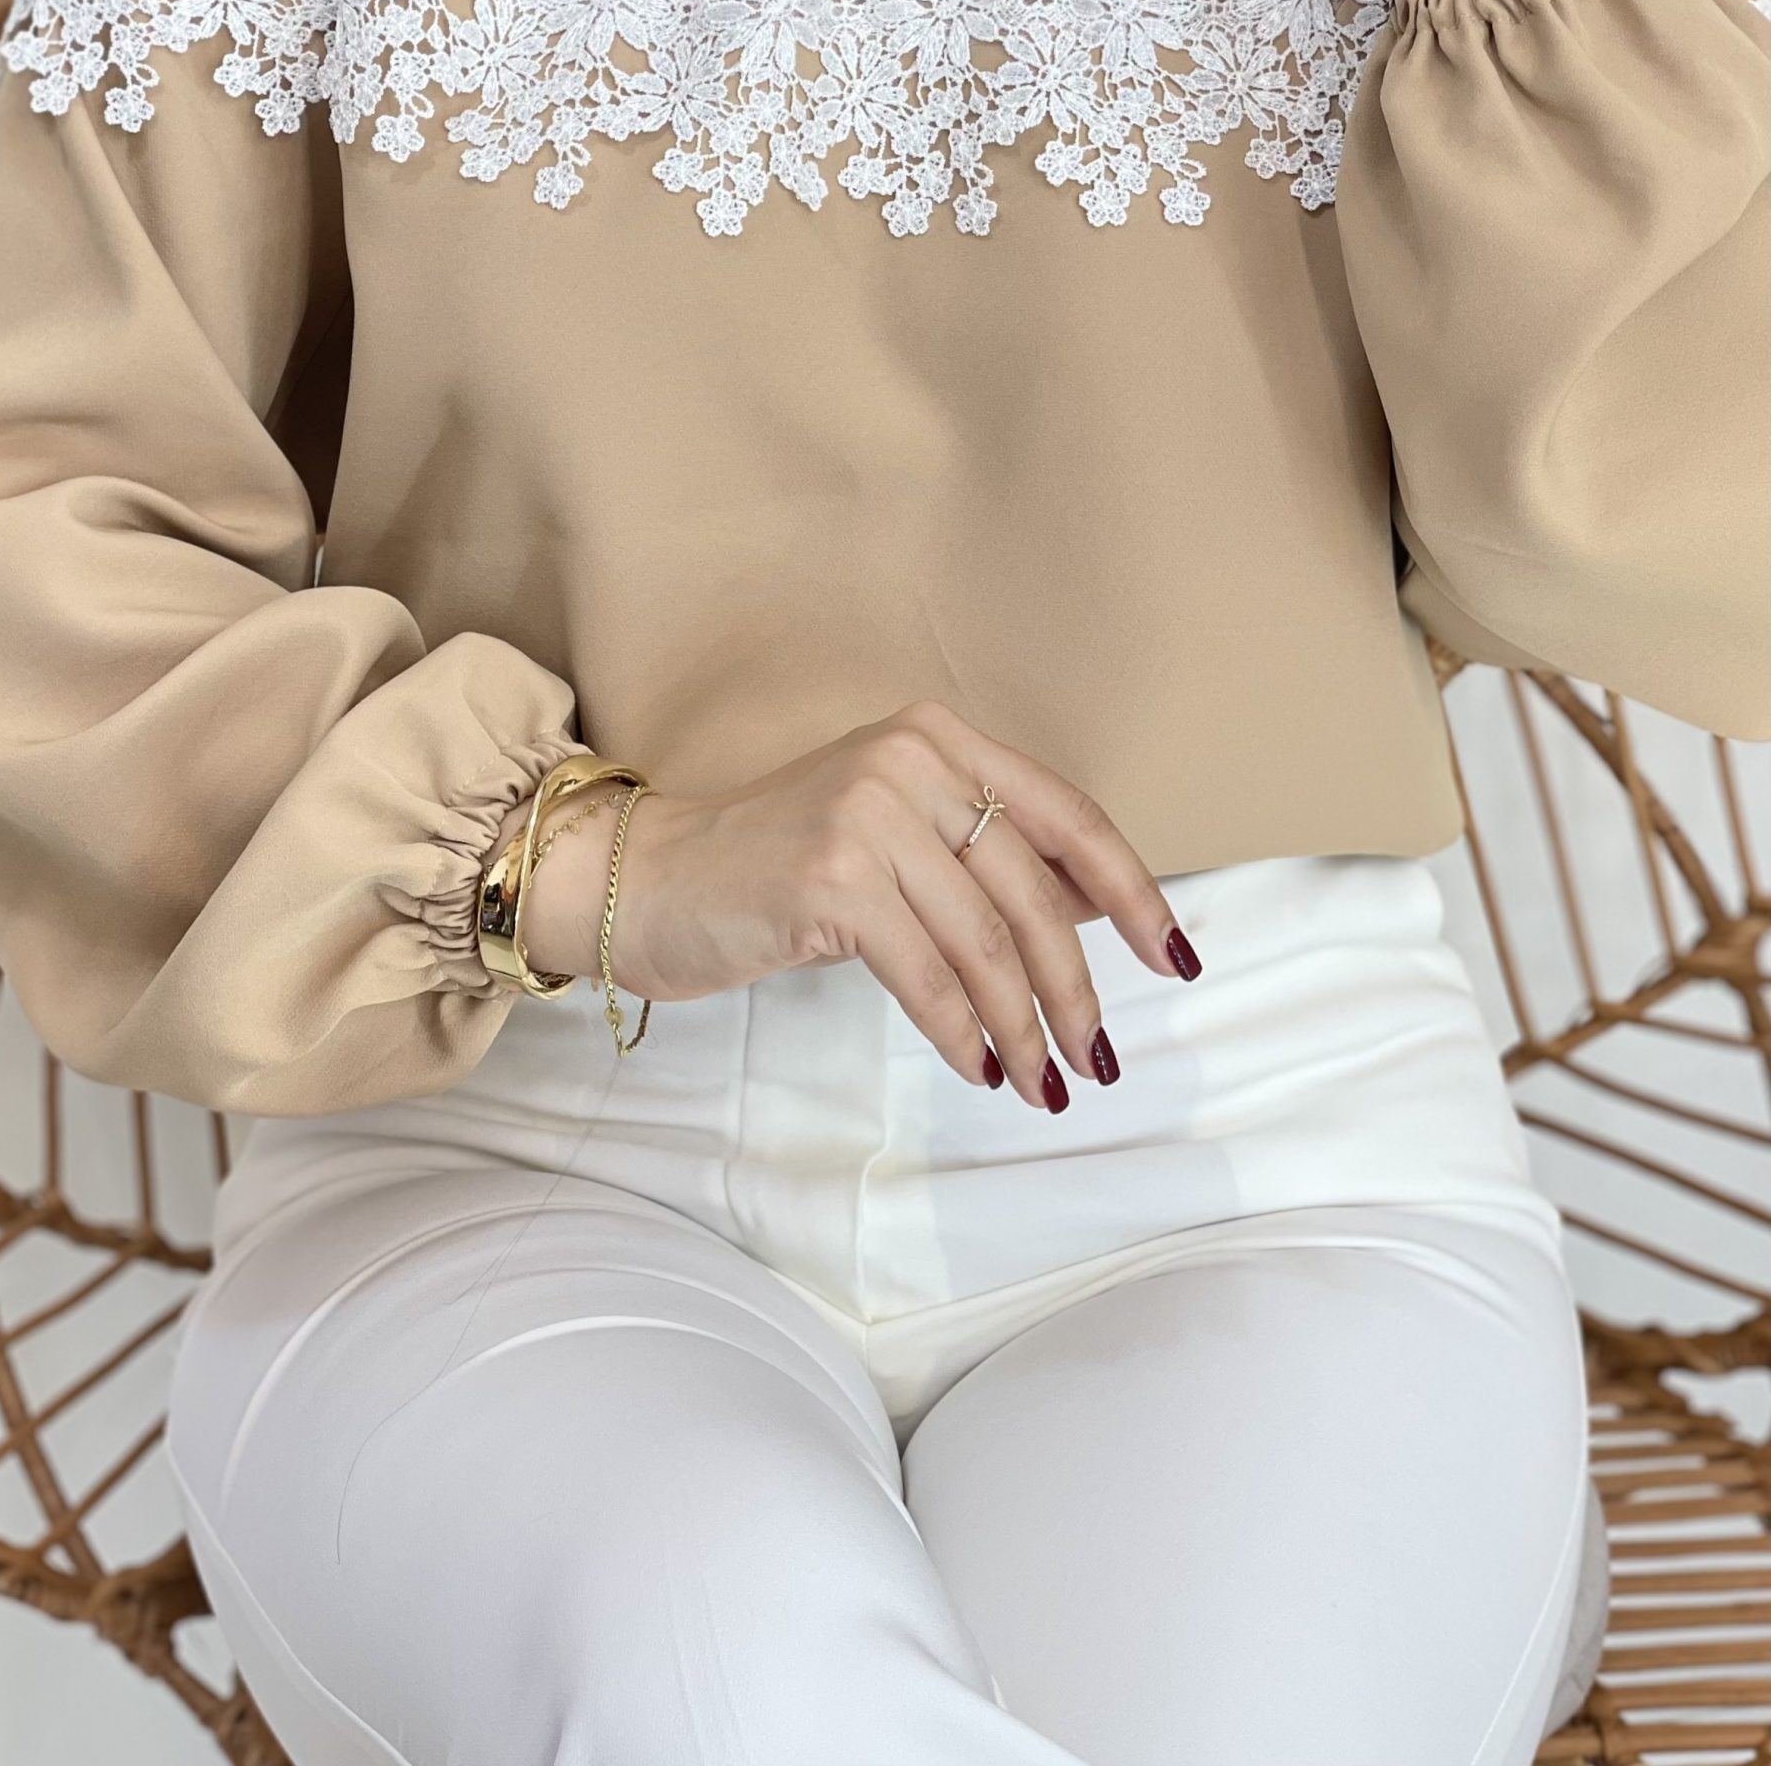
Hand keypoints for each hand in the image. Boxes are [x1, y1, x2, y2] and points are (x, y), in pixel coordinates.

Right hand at [513, 702, 1192, 1110]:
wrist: (650, 878)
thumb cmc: (777, 869)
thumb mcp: (894, 835)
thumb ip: (986, 857)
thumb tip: (1104, 911)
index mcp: (939, 739)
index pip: (1068, 815)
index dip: (1133, 892)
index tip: (1174, 960)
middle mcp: (910, 759)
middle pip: (1032, 891)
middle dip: (1076, 989)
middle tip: (1100, 1061)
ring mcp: (868, 814)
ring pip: (987, 942)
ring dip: (1026, 1026)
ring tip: (1047, 1084)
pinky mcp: (830, 879)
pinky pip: (927, 975)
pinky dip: (962, 1032)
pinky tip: (981, 1068)